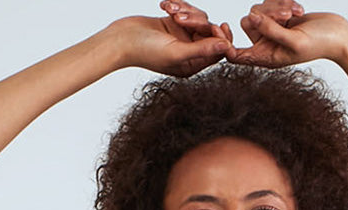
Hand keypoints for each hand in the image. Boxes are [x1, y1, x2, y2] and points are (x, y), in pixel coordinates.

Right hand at [109, 7, 231, 76]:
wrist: (120, 39)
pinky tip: (164, 7)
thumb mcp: (176, 52)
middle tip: (180, 18)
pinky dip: (178, 5)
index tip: (217, 26)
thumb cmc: (144, 51)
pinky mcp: (174, 24)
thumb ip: (202, 50)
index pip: (217, 51)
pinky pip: (187, 10)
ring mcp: (182, 37)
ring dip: (186, 10)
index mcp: (192, 66)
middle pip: (210, 32)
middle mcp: (189, 53)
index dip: (221, 37)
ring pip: (199, 18)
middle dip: (198, 21)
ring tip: (169, 12)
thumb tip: (226, 47)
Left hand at [225, 6, 347, 67]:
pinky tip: (299, 10)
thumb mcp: (294, 40)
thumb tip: (252, 19)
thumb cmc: (319, 44)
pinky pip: (271, 3)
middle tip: (285, 16)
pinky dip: (284, 2)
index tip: (222, 26)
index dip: (223, 43)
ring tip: (296, 14)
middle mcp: (266, 44)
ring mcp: (272, 29)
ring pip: (259, 10)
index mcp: (265, 58)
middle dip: (264, 15)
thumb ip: (272, 31)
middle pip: (246, 24)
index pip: (234, 55)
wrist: (337, 34)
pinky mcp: (280, 16)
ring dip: (277, 7)